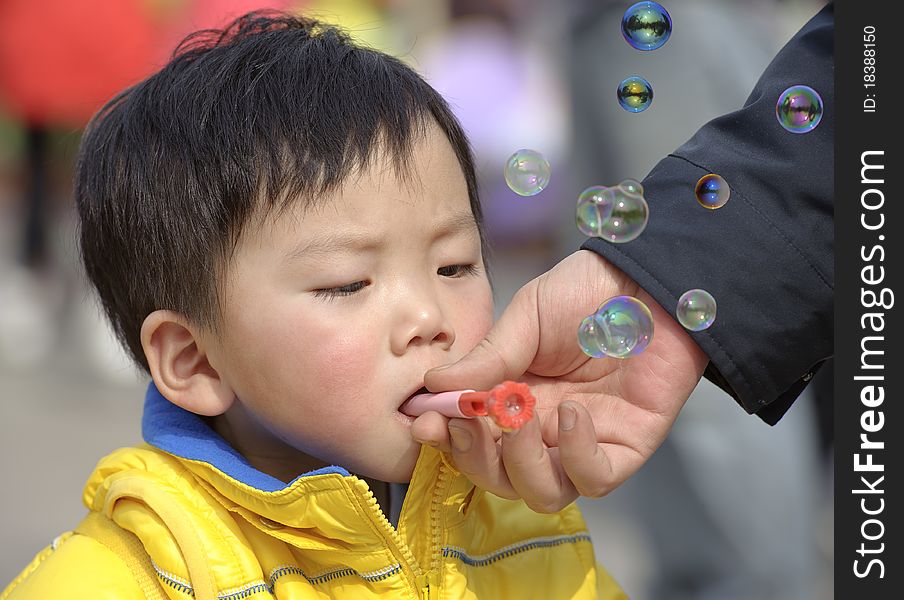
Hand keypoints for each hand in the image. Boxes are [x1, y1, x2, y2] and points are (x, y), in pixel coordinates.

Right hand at [410, 250, 707, 511]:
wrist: (649, 280)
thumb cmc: (588, 292)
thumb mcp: (526, 317)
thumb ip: (487, 357)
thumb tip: (434, 385)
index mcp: (512, 398)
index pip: (470, 438)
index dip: (444, 438)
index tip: (425, 421)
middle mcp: (543, 429)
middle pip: (498, 476)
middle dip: (474, 457)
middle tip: (469, 421)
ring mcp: (583, 443)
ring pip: (542, 492)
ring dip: (521, 464)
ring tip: (523, 419)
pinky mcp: (626, 447)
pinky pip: (594, 480)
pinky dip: (577, 457)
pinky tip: (574, 413)